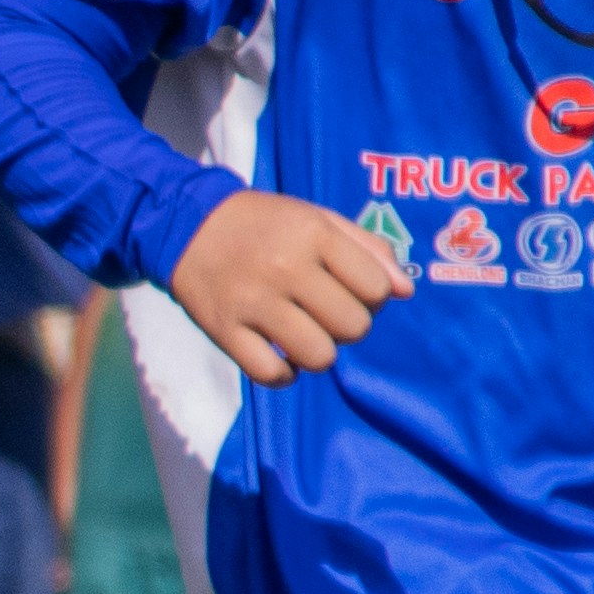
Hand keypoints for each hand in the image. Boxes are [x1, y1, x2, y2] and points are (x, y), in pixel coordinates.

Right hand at [168, 190, 407, 383]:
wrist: (188, 225)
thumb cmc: (265, 224)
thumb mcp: (318, 219)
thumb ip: (368, 249)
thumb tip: (405, 292)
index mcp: (313, 235)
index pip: (376, 289)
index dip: (373, 297)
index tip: (351, 290)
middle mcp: (285, 268)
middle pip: (353, 327)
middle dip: (348, 326)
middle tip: (326, 313)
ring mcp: (253, 302)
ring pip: (319, 357)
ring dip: (319, 353)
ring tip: (304, 335)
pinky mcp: (224, 330)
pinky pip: (272, 374)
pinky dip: (283, 374)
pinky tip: (279, 356)